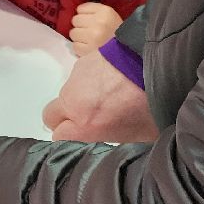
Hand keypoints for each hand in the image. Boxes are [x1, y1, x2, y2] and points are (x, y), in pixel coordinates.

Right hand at [42, 47, 156, 142]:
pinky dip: (88, 82)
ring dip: (79, 99)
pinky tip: (110, 80)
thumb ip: (114, 140)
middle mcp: (73, 103)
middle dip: (64, 120)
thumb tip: (112, 142)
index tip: (83, 138)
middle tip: (86, 119)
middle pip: (51, 116)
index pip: (59, 138)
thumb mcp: (138, 137)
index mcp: (85, 126)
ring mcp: (75, 79)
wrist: (152, 64)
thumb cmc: (149, 106)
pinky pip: (78, 78)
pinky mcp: (82, 62)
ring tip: (106, 96)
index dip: (70, 139)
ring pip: (67, 95)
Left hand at [69, 2, 123, 55]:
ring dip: (79, 37)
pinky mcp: (88, 51)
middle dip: (81, 26)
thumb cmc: (116, 32)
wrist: (127, 52)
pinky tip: (90, 48)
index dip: (85, 15)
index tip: (91, 21)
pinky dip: (80, 48)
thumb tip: (77, 10)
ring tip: (90, 40)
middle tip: (91, 32)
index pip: (80, 9)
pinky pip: (75, 46)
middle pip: (75, 20)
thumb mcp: (110, 15)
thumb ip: (93, 9)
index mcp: (105, 12)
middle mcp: (98, 23)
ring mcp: (93, 37)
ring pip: (73, 33)